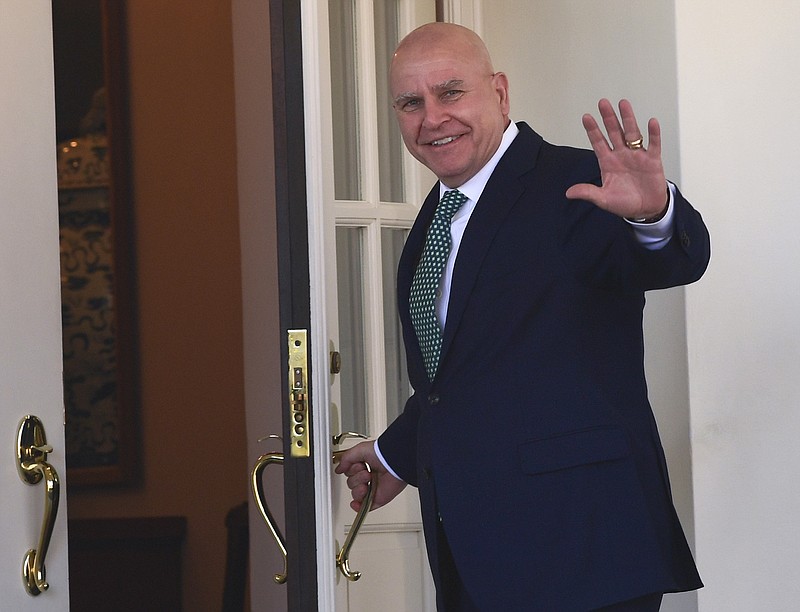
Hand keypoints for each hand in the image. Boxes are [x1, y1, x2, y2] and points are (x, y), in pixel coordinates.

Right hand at [334, 440, 406, 511]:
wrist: (395, 463)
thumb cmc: (382, 454)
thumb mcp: (359, 450)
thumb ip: (346, 459)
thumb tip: (338, 469)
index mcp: (365, 466)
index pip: (350, 473)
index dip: (351, 471)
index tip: (359, 465)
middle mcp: (369, 478)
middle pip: (351, 484)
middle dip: (357, 479)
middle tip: (367, 473)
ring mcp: (373, 489)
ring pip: (356, 495)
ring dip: (358, 490)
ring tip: (367, 484)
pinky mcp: (377, 499)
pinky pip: (364, 507)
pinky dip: (358, 507)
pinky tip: (356, 503)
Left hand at [565, 99, 667, 219]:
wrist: (645, 210)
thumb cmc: (624, 203)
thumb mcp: (603, 199)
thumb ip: (588, 193)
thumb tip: (568, 193)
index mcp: (608, 162)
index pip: (598, 142)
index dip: (592, 130)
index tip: (586, 117)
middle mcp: (621, 155)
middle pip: (614, 132)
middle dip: (608, 118)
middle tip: (602, 103)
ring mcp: (637, 155)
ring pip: (632, 133)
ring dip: (628, 119)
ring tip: (623, 103)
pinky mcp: (652, 160)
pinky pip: (654, 144)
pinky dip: (653, 133)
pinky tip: (651, 121)